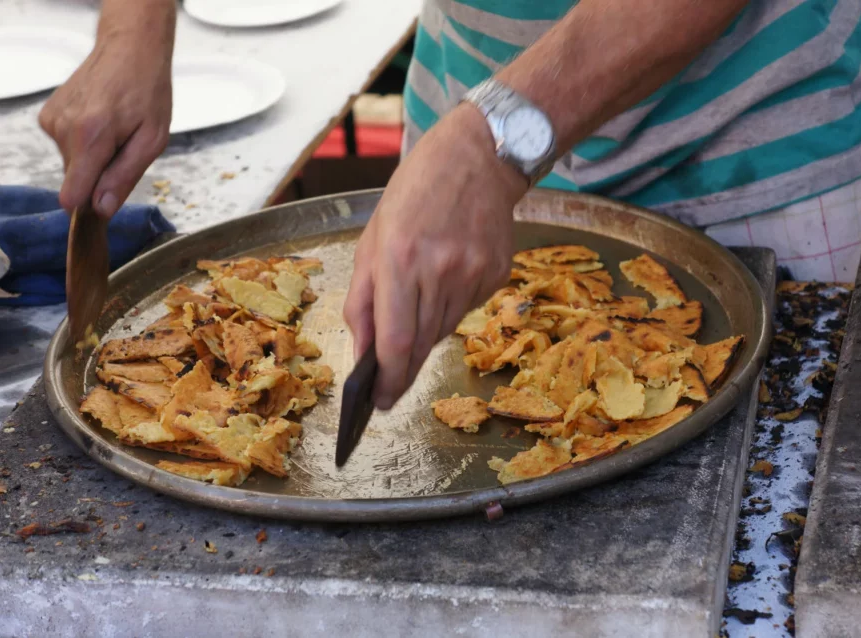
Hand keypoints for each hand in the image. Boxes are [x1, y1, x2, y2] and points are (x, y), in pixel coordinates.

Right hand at [39, 33, 171, 217]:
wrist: (129, 50)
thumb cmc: (147, 91)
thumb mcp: (153, 140)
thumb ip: (124, 177)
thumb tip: (102, 209)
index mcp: (91, 137)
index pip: (72, 195)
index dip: (89, 207)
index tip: (104, 206)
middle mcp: (64, 129)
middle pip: (77, 181)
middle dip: (101, 175)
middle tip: (124, 149)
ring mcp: (52, 120)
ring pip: (73, 164)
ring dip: (96, 157)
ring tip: (115, 131)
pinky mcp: (47, 116)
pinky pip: (67, 147)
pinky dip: (85, 143)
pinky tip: (100, 122)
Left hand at [344, 104, 528, 408]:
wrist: (478, 158)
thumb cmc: (415, 192)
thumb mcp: (373, 237)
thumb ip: (364, 299)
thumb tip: (364, 352)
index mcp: (401, 258)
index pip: (395, 340)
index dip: (387, 380)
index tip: (379, 403)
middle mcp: (440, 270)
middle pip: (420, 344)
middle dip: (402, 369)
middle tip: (390, 387)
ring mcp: (474, 274)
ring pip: (443, 331)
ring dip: (424, 334)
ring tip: (418, 305)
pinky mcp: (497, 275)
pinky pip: (466, 309)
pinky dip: (449, 308)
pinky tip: (446, 278)